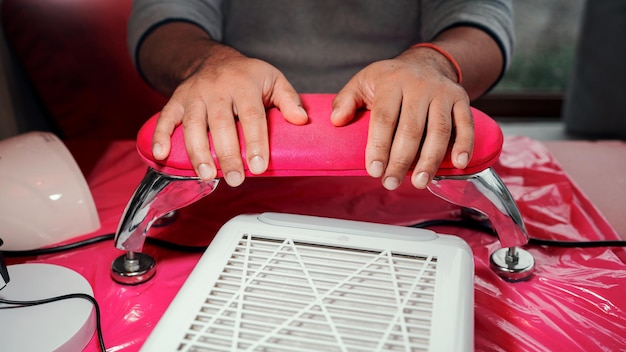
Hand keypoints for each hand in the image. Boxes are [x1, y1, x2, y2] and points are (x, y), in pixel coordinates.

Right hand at [151, 51, 307, 186]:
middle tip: (236, 179)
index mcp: (243, 84)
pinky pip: (165, 118)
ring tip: (207, 175)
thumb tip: (301, 120)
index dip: (255, 142)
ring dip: (198, 152)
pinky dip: (161, 136)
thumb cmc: (247, 75)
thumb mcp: (273, 79)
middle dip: (227, 154)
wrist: (213, 58)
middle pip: (221, 124)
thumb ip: (288, 99)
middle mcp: (216, 88)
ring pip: (193, 124)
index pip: (251, 116)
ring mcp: (194, 94)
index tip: (259, 166)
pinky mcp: (176, 100)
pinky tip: (162, 155)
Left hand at [330, 46, 473, 190]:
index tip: (374, 171)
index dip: (379, 147)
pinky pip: (466, 124)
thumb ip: (346, 100)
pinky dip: (464, 145)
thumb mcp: (362, 82)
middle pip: (411, 129)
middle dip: (400, 160)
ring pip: (439, 131)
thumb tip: (337, 120)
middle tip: (391, 183)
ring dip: (429, 160)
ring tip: (418, 183)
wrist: (424, 63)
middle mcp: (419, 85)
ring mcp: (442, 92)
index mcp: (391, 81)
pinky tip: (458, 165)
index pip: (384, 118)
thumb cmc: (389, 80)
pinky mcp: (461, 99)